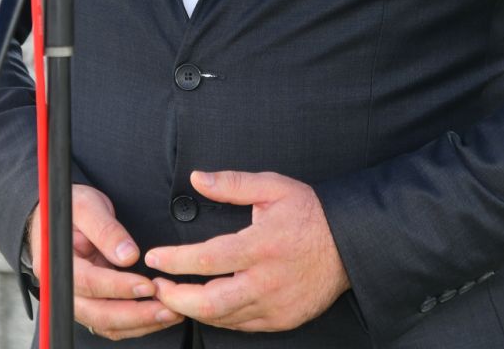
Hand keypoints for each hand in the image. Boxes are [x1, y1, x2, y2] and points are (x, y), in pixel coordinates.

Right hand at [27, 185, 181, 339]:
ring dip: (140, 323)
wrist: (64, 217)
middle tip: (168, 308)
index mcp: (59, 263)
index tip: (148, 285)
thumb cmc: (74, 209)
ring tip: (172, 313)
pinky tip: (159, 315)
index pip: (89, 283)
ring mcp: (79, 301)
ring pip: (108, 324)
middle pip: (99, 314)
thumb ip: (105, 229)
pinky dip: (136, 323)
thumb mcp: (87, 206)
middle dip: (136, 315)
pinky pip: (113, 324)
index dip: (119, 287)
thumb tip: (128, 256)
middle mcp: (65, 289)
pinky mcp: (92, 306)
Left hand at [143, 170, 349, 332]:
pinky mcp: (283, 319)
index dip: (175, 261)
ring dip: (193, 310)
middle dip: (176, 298)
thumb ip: (232, 184)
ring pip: (224, 319)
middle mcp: (268, 280)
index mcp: (262, 245)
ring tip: (174, 296)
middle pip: (211, 302)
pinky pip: (242, 325)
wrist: (349, 244)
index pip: (208, 259)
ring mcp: (276, 304)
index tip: (154, 257)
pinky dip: (219, 317)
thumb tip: (196, 178)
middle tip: (157, 287)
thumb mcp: (272, 187)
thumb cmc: (309, 213)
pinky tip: (206, 304)